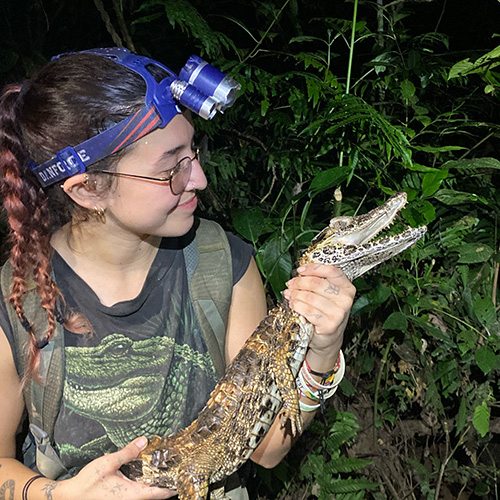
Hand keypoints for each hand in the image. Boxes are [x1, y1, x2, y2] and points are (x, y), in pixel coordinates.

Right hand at [56, 437, 174, 499]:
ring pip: (147, 491)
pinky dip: (145, 480)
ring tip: (164, 464)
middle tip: (175, 464)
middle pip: (155, 492)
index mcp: (132, 494)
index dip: (172, 485)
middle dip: (166, 479)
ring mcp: (126, 498)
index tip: (182, 475)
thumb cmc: (87, 483)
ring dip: (155, 479)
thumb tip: (144, 441)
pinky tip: (145, 468)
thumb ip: (127, 453)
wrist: (71, 496)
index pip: (159, 493)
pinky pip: (138, 489)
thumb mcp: (108, 463)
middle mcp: (131, 498)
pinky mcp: (121, 495)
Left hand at [284, 264, 354, 357]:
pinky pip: (307, 310)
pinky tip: (292, 304)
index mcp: (347, 287)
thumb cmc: (327, 313)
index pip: (331, 270)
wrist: (329, 338)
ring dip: (295, 294)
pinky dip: (296, 306)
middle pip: (317, 283)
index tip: (300, 270)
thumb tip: (300, 273)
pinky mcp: (329, 324)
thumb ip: (319, 282)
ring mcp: (338, 312)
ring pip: (310, 297)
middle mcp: (345, 299)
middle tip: (290, 284)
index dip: (313, 268)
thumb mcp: (328, 295)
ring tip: (289, 294)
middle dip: (299, 282)